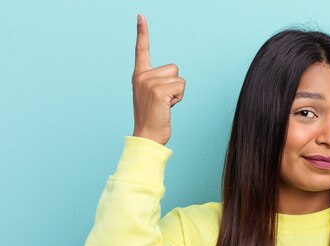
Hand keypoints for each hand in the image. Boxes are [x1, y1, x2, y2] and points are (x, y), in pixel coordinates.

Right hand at [131, 14, 185, 144]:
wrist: (147, 136)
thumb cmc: (153, 117)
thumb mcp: (152, 95)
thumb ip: (159, 82)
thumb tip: (175, 80)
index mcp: (139, 75)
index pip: (141, 49)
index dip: (142, 32)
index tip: (141, 16)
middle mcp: (142, 76)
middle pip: (174, 68)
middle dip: (174, 85)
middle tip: (163, 101)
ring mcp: (149, 83)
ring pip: (179, 78)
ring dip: (178, 92)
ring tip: (165, 105)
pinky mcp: (158, 91)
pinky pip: (181, 87)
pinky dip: (179, 98)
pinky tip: (168, 107)